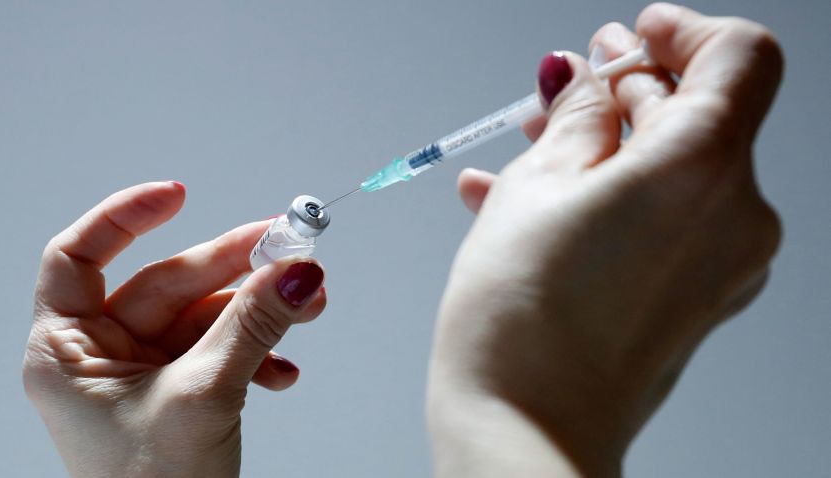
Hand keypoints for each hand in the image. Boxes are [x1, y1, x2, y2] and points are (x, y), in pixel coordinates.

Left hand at [23, 182, 325, 477]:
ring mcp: (143, 374)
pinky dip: (257, 355)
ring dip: (260, 313)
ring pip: (205, 317)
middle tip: (291, 251)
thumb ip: (252, 325)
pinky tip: (285, 372)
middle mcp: (101, 356)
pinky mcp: (180, 391)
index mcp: (67, 352)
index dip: (124, 219)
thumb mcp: (203, 395)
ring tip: (309, 309)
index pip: (78, 258)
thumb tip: (298, 271)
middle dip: (235, 271)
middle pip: (167, 284)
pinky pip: (220, 352)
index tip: (179, 195)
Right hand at [428, 4, 782, 476]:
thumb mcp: (533, 188)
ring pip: (673, 171)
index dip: (682, 31)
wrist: (527, 433)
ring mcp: (724, 264)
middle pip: (697, 115)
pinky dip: (612, 198)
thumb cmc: (520, 320)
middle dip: (625, 93)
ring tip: (529, 150)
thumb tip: (584, 76)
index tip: (632, 35)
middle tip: (556, 94)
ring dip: (608, 147)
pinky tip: (539, 201)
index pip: (737, 57)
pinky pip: (663, 221)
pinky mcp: (698, 297)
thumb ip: (574, 115)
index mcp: (702, 170)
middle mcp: (735, 217)